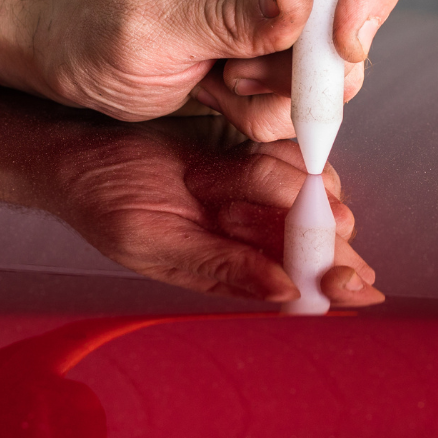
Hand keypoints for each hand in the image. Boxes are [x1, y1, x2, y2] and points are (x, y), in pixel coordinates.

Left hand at [14, 0, 403, 142]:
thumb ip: (228, 13)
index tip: (340, 40)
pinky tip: (219, 95)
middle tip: (253, 81)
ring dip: (290, 90)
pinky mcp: (286, 45)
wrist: (60, 56)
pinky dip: (275, 111)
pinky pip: (316, 90)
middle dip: (325, 53)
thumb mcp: (147, 23)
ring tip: (219, 83)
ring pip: (345, 52)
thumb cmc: (86, 22)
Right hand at [45, 118, 382, 306]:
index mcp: (233, 271)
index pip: (300, 286)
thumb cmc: (106, 201)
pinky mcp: (253, 151)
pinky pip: (294, 154)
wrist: (78, 145)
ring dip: (287, 183)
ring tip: (218, 176)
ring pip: (312, 192)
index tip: (359, 285)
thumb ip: (220, 267)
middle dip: (322, 234)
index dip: (333, 284)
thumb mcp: (155, 240)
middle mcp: (252, 235)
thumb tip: (286, 292)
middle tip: (311, 217)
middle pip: (320, 241)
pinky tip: (248, 149)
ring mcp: (256, 193)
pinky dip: (285, 153)